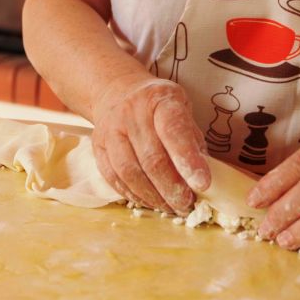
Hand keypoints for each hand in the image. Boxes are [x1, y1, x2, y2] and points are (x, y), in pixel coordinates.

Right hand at [91, 74, 210, 214]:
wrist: (117, 92)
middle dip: (171, 188)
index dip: (188, 160)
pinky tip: (148, 201)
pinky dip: (133, 195)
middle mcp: (132, 113)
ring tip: (169, 207)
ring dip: (152, 196)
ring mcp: (110, 130)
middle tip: (186, 204)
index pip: (174, 132)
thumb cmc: (157, 106)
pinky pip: (114, 178)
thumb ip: (192, 140)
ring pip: (130, 172)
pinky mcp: (98, 147)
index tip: (202, 185)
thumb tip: (200, 179)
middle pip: (151, 159)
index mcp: (159, 100)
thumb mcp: (182, 110)